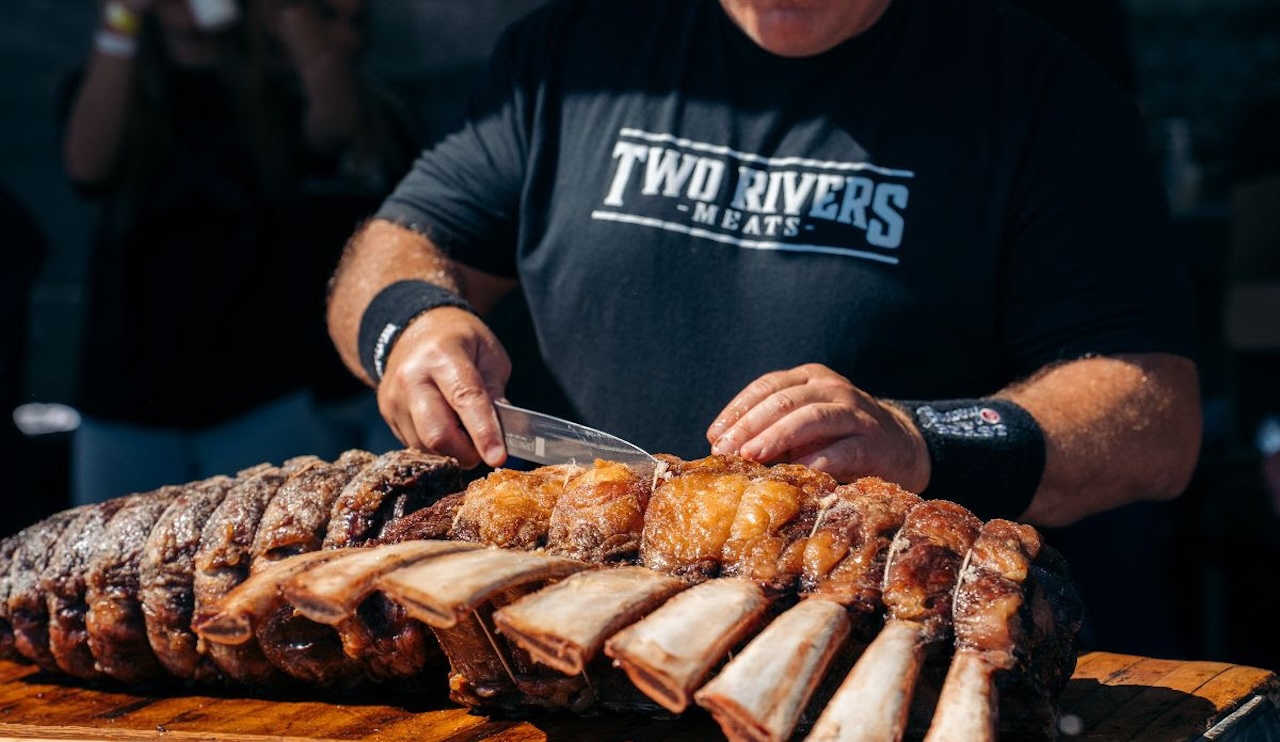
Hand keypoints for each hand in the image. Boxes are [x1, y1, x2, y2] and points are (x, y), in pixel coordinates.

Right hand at [375, 306, 511, 468]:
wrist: (413, 330)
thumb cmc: (459, 340)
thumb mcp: (489, 353)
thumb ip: (495, 391)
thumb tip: (502, 432)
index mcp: (442, 355)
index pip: (465, 399)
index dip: (484, 432)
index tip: (498, 458)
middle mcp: (411, 377)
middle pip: (437, 434)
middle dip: (466, 453)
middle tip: (484, 450)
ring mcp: (394, 398)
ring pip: (426, 446)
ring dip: (452, 451)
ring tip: (465, 431)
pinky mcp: (388, 414)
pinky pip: (415, 445)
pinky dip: (437, 447)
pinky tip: (446, 427)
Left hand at [706, 363, 929, 490]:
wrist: (900, 447)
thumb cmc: (838, 438)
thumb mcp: (803, 426)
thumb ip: (771, 432)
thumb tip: (722, 450)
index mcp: (809, 379)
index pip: (767, 387)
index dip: (738, 410)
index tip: (714, 435)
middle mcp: (831, 389)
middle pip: (784, 401)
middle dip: (750, 426)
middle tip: (725, 450)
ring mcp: (855, 412)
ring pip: (811, 417)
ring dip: (777, 437)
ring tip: (751, 456)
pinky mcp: (873, 443)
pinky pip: (843, 449)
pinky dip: (818, 459)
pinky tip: (795, 471)